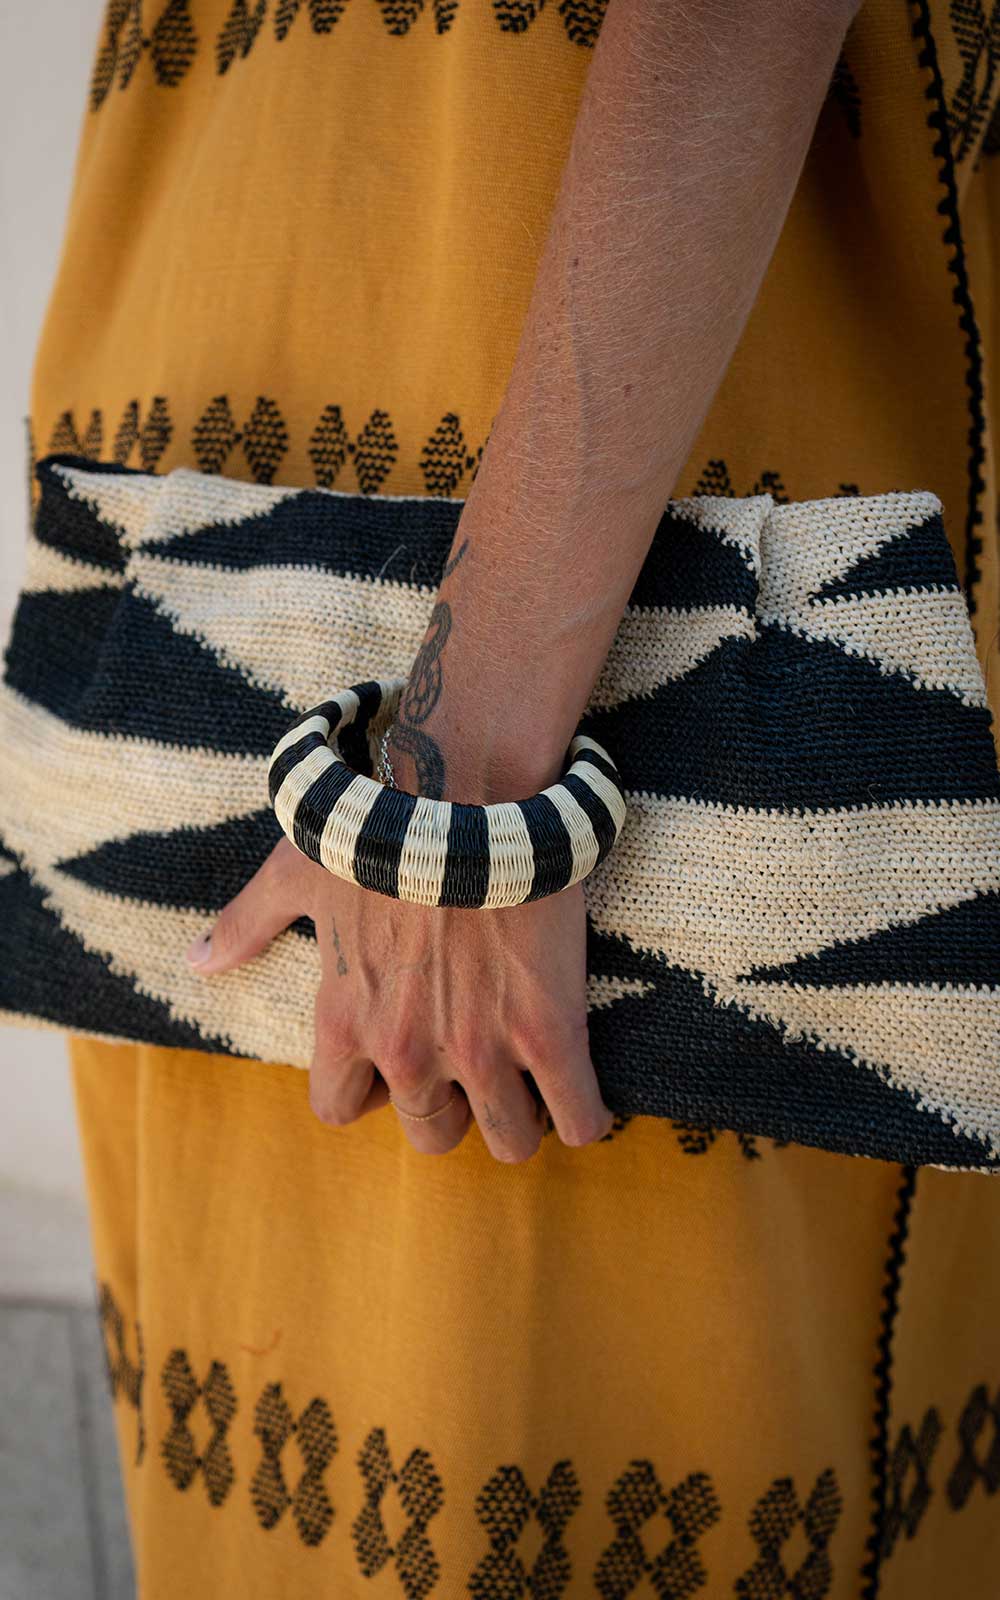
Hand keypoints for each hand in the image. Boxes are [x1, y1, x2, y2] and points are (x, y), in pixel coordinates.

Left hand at [185, 837, 614, 1161]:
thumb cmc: (378, 828)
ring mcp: (483, 1050)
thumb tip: (196, 962)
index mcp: (346, 1023)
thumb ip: (246, 923)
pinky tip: (584, 1091)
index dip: (371, 1092)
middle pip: (433, 1135)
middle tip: (476, 1062)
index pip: (339, 1110)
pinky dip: (586, 1115)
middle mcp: (409, 1052)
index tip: (397, 1061)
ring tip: (535, 1078)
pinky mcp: (550, 1033)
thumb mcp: (295, 871)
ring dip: (519, 1116)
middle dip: (453, 1108)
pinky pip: (579, 1118)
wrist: (469, 791)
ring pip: (509, 1139)